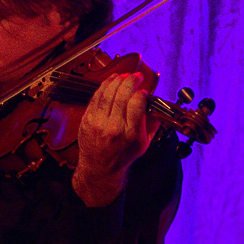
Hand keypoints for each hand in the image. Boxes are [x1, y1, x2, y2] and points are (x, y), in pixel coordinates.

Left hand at [72, 73, 159, 205]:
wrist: (100, 167)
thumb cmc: (123, 154)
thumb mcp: (144, 143)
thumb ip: (152, 123)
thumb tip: (156, 102)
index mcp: (131, 134)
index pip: (137, 104)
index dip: (141, 93)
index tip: (144, 90)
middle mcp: (114, 128)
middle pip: (121, 96)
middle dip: (130, 81)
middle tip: (136, 76)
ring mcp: (98, 123)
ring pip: (107, 94)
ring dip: (116, 81)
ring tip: (124, 76)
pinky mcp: (87, 120)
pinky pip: (95, 98)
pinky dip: (104, 86)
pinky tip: (111, 80)